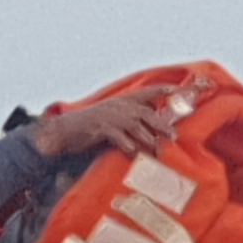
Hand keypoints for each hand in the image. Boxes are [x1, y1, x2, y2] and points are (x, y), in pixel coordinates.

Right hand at [30, 88, 182, 163]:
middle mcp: (118, 106)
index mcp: (122, 101)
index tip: (178, 89)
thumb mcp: (112, 119)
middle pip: (146, 113)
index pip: (147, 92)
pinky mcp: (101, 128)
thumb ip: (131, 122)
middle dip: (162, 124)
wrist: (64, 131)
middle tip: (174, 136)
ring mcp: (110, 117)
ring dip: (149, 139)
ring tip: (158, 151)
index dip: (163, 89)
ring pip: (135, 126)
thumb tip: (153, 130)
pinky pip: (119, 137)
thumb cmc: (90, 128)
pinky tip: (133, 153)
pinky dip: (128, 146)